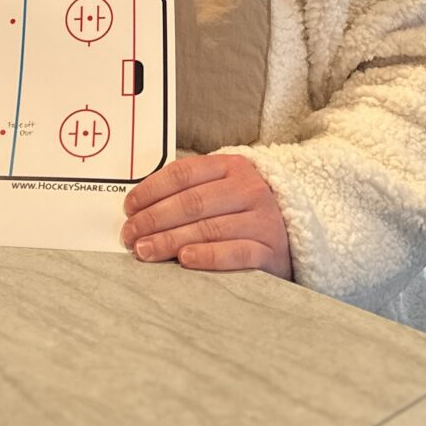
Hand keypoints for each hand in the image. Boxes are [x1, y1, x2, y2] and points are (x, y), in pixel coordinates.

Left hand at [122, 153, 292, 277]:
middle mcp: (248, 189)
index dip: (151, 190)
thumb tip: (139, 207)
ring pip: (208, 228)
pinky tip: (184, 259)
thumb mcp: (223, 188)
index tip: (129, 207)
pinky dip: (207, 255)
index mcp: (232, 166)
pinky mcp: (270, 250)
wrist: (296, 234)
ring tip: (145, 251)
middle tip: (130, 235)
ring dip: (170, 241)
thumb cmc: (245, 211)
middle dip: (154, 219)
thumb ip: (190, 190)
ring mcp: (261, 219)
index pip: (184, 174)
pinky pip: (235, 252)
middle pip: (192, 202)